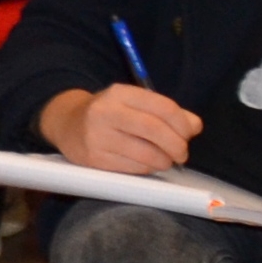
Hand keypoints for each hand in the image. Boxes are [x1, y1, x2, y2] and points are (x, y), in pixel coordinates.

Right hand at [44, 84, 202, 176]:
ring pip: (146, 154)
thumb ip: (167, 112)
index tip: (189, 134)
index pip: (163, 107)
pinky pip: (133, 168)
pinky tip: (145, 163)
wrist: (66, 125)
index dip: (183, 124)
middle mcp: (105, 112)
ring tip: (164, 159)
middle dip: (177, 145)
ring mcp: (97, 137)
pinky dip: (147, 169)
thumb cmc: (110, 115)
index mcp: (119, 94)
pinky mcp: (94, 159)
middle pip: (155, 130)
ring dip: (164, 161)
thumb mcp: (134, 104)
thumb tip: (194, 126)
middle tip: (181, 153)